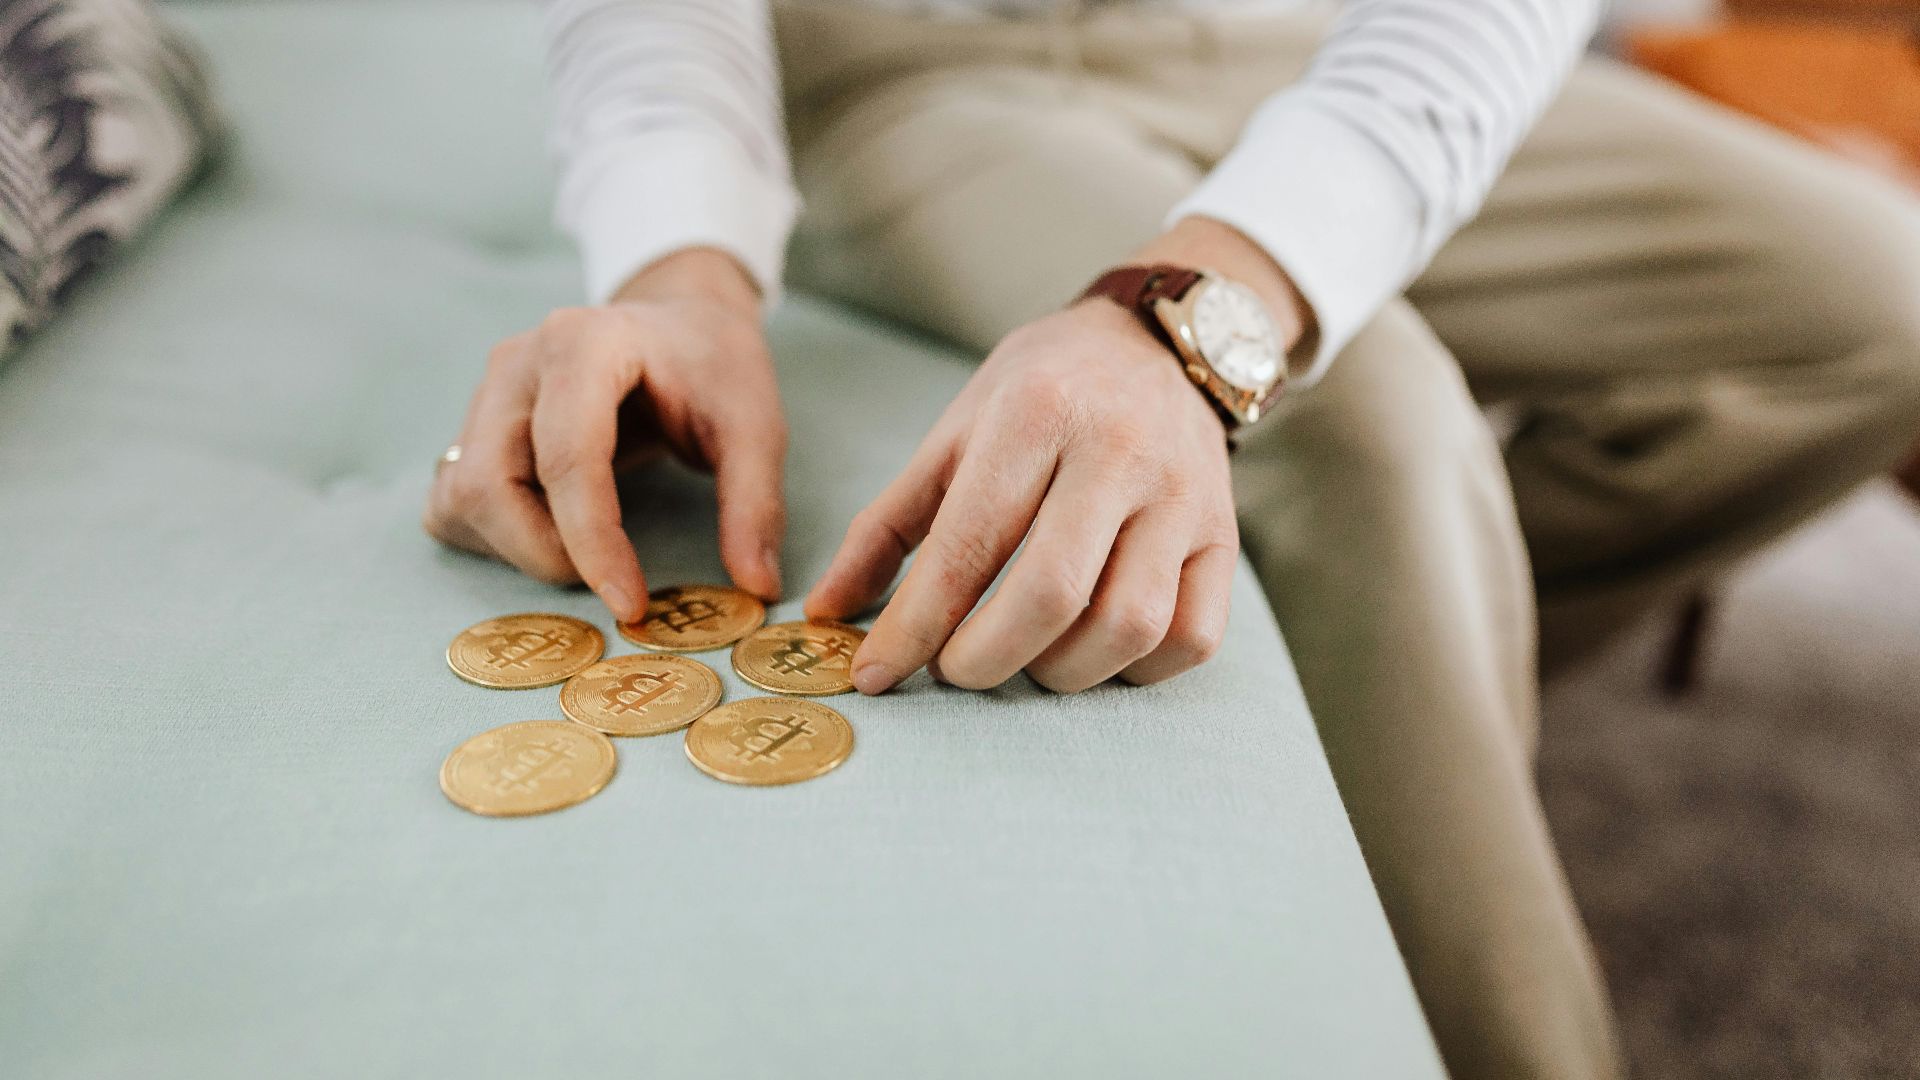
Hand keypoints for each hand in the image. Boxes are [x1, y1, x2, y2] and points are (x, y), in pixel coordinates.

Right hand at [424, 248, 786, 621]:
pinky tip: (552, 534)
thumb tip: (757, 587)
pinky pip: (453, 502)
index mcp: (583, 343)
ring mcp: (485, 394)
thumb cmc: (713, 368)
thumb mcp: (756, 423)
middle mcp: (517, 364)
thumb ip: (755, 502)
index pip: (566, 459)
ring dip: (517, 549)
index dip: (593, 543)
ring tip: (588, 552)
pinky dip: (494, 538)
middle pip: (489, 485)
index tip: (631, 604)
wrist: (680, 323)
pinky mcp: (472, 427)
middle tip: (613, 579)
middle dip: (546, 554)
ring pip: (463, 499)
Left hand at [806, 217, 1309, 694]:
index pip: (969, 546)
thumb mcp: (955, 433)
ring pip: (1128, 626)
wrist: (1158, 345)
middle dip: (985, 660)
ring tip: (1025, 661)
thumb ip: (887, 524)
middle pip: (1051, 595)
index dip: (916, 626)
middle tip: (956, 669)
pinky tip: (1094, 654)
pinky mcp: (1224, 537)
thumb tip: (828, 612)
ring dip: (1061, 672)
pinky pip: (1190, 638)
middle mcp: (1119, 451)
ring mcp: (1184, 497)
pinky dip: (1135, 671)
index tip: (876, 674)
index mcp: (1037, 415)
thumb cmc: (1042, 393)